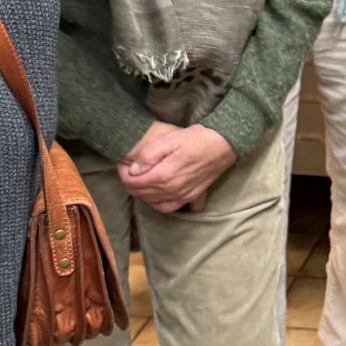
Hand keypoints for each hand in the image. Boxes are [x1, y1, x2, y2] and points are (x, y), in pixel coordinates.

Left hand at [119, 121, 235, 213]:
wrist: (224, 143)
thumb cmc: (197, 138)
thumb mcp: (169, 140)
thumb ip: (148, 156)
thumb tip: (133, 170)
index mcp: (163, 176)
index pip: (134, 182)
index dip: (123, 174)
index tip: (121, 165)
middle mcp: (172, 190)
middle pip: (143, 194)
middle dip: (131, 184)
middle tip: (127, 172)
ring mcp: (184, 195)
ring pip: (156, 203)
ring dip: (144, 196)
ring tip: (141, 183)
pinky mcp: (194, 195)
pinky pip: (174, 207)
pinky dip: (163, 205)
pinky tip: (161, 197)